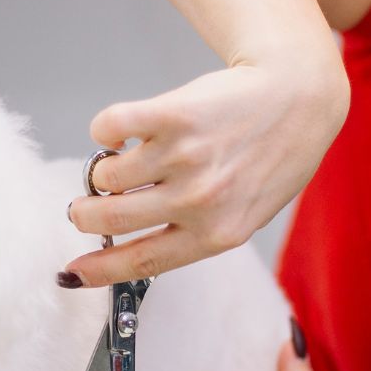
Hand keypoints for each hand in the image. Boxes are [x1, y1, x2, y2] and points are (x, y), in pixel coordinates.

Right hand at [61, 54, 347, 286]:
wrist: (300, 96)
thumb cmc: (271, 155)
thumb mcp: (244, 212)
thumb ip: (194, 230)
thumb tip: (127, 243)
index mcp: (218, 234)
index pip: (141, 261)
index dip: (97, 271)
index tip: (70, 274)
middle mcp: (199, 201)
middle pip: (109, 220)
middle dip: (84, 215)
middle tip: (85, 205)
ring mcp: (185, 157)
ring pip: (106, 175)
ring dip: (106, 169)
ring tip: (130, 157)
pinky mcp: (173, 114)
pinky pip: (107, 127)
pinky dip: (107, 129)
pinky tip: (128, 129)